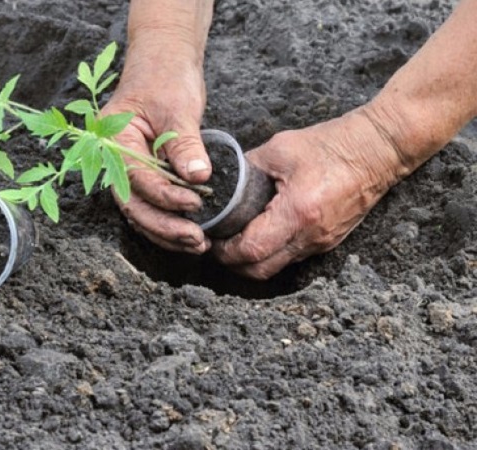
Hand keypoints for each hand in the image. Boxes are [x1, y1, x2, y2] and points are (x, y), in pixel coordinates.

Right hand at [102, 46, 212, 253]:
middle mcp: (114, 160)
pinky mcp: (143, 175)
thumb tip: (198, 177)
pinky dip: (169, 221)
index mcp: (113, 140)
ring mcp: (127, 170)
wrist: (163, 62)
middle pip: (133, 205)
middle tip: (196, 239)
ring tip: (198, 244)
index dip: (165, 197)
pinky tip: (191, 234)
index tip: (195, 204)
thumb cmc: (165, 77)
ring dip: (167, 232)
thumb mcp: (178, 108)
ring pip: (140, 212)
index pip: (136, 178)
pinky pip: (151, 206)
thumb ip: (185, 144)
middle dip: (164, 227)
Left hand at [212, 107, 406, 278]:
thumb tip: (223, 181)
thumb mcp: (280, 149)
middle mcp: (310, 236)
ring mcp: (322, 242)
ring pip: (277, 267)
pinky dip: (272, 252)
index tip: (211, 238)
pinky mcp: (329, 241)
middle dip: (234, 263)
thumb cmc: (333, 144)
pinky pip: (293, 257)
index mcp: (297, 213)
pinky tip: (262, 233)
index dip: (225, 250)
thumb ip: (248, 167)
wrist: (380, 149)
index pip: (251, 250)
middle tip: (218, 245)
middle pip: (260, 270)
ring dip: (252, 260)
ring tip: (235, 239)